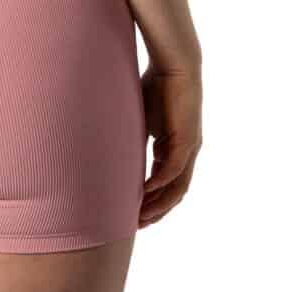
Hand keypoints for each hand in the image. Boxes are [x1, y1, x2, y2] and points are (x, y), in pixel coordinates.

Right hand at [139, 55, 201, 225]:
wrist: (174, 65)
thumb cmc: (153, 86)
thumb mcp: (136, 121)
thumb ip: (128, 140)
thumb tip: (101, 152)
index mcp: (172, 149)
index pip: (164, 185)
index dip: (150, 203)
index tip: (132, 216)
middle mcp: (184, 153)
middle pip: (173, 193)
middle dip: (155, 212)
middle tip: (136, 226)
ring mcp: (189, 149)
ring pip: (177, 187)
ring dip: (158, 204)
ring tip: (140, 217)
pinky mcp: (189, 140)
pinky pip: (174, 170)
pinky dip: (159, 184)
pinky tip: (144, 193)